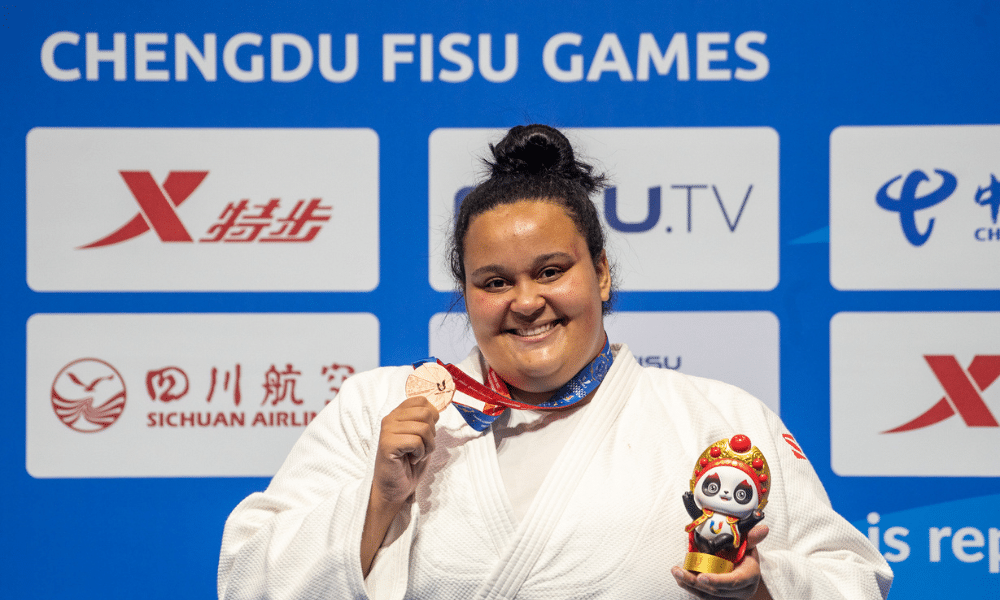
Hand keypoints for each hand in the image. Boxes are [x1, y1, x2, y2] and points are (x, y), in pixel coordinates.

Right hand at [362, 396, 439, 576]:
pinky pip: (416, 441)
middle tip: (421, 447)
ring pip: (423, 428)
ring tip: (416, 455)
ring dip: (427, 446)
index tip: (426, 435)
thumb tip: (439, 409)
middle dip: (431, 434)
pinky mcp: (387, 443)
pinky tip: (410, 460)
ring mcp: (387, 430)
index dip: (432, 417)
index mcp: (397, 414)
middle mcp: (390, 418)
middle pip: (426, 413)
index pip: (422, 401)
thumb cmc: (408, 464)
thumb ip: (426, 421)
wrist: (394, 489)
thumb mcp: (421, 438)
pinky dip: (420, 454)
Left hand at [671, 525, 770, 599]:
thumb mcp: (749, 544)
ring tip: (676, 572)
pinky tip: (680, 578)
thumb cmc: (746, 555)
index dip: (718, 580)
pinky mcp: (719, 598)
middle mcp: (740, 591)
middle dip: (695, 582)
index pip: (734, 581)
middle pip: (716, 590)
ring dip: (689, 584)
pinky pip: (703, 596)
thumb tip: (763, 529)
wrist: (747, 571)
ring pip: (707, 595)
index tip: (702, 577)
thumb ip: (751, 537)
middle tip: (679, 572)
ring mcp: (729, 596)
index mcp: (749, 577)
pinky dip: (690, 587)